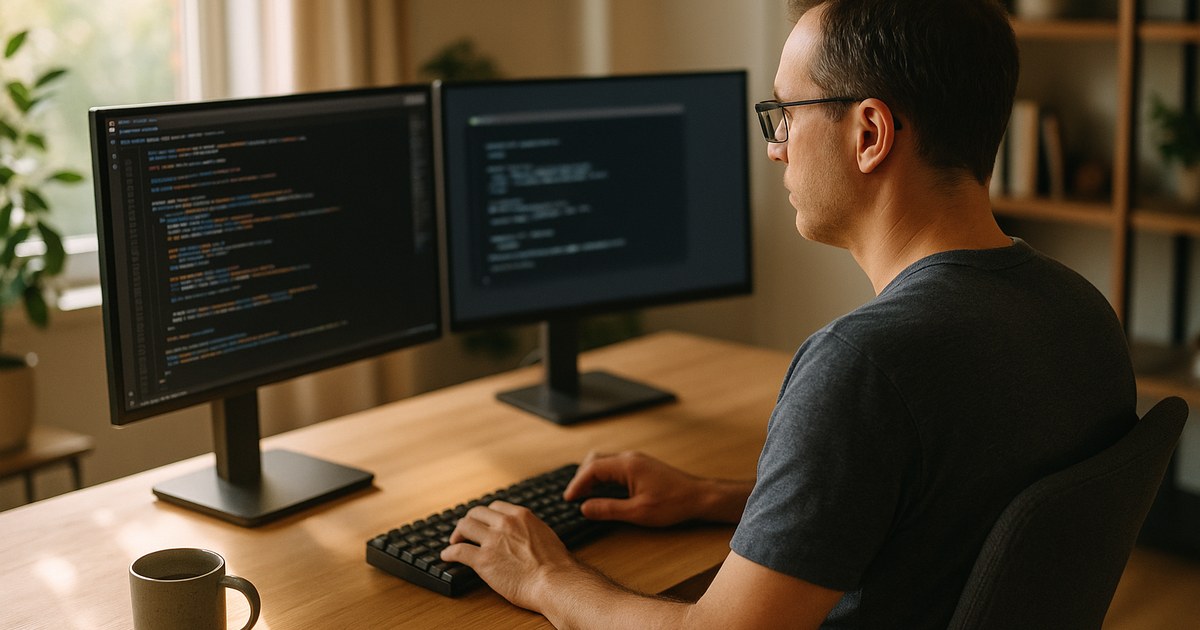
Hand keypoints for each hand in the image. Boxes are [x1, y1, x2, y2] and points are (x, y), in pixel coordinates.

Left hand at [440, 501, 577, 610]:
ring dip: (457, 534)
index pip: (495, 507)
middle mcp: (504, 523)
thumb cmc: (556, 565)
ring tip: (454, 542)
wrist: (555, 582)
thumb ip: (529, 530)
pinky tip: (446, 556)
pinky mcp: (483, 560)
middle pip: (476, 513)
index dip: (486, 515)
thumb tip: (524, 534)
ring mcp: (492, 541)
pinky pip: (458, 551)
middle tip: (465, 532)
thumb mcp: (545, 535)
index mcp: (521, 516)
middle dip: (469, 522)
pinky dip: (449, 553)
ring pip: (464, 527)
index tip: (482, 522)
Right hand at [564, 451, 730, 526]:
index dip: (577, 484)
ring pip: (605, 461)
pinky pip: (615, 466)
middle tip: (574, 497)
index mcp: (627, 465)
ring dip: (592, 476)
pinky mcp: (641, 466)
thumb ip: (609, 509)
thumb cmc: (672, 504)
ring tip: (585, 495)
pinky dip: (603, 476)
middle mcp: (630, 458)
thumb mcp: (638, 512)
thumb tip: (585, 508)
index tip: (568, 499)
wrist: (699, 497)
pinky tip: (603, 491)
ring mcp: (636, 460)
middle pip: (595, 460)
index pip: (592, 468)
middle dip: (582, 477)